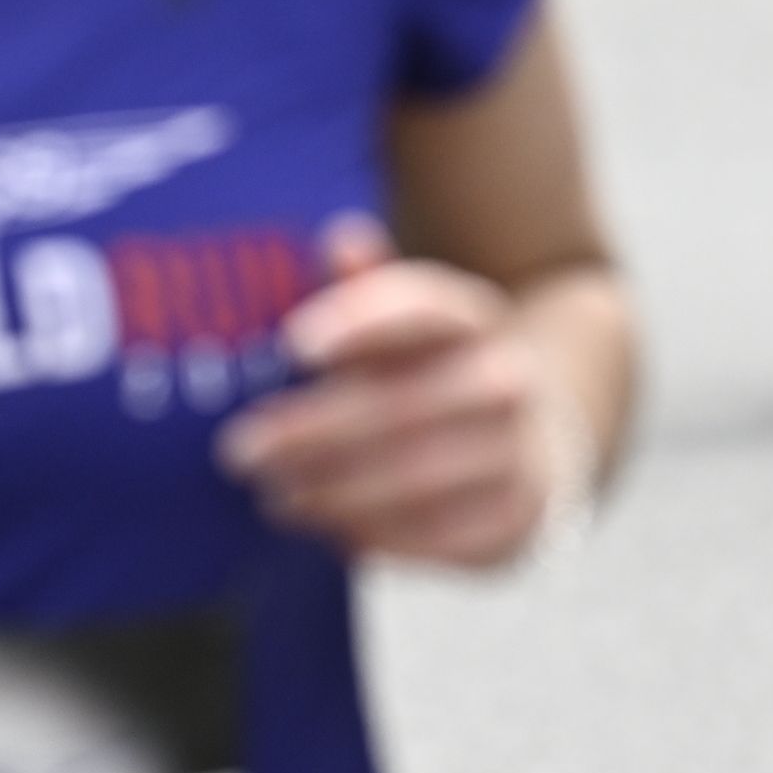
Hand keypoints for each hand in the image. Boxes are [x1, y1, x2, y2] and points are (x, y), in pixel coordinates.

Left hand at [219, 216, 570, 570]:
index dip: (361, 321)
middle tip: (240, 452)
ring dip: (336, 492)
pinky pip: (439, 537)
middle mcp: (509, 382)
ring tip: (276, 498)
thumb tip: (340, 236)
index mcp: (475, 321)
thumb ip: (367, 289)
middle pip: (407, 406)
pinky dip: (378, 536)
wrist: (533, 443)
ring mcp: (520, 454)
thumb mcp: (403, 328)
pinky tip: (332, 533)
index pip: (423, 310)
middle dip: (316, 432)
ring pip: (419, 478)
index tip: (292, 343)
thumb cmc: (433, 377)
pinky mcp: (518, 520)